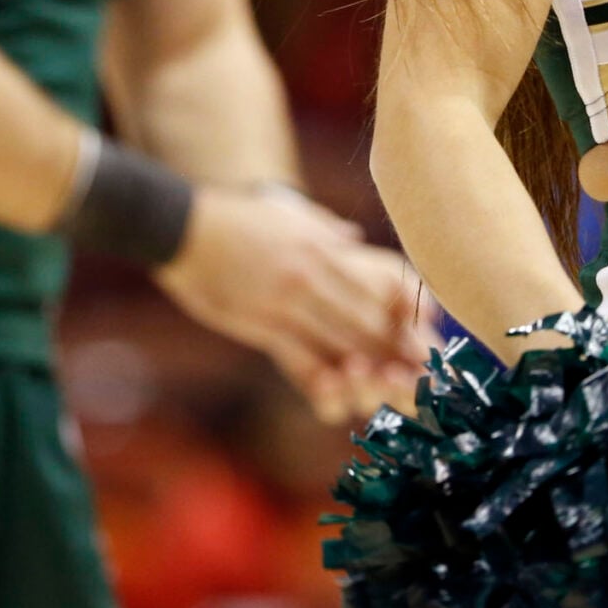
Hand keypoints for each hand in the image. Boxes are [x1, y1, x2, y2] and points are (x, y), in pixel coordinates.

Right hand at [156, 185, 429, 424]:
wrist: (184, 226)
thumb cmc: (239, 218)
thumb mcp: (292, 214)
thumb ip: (326, 228)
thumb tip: (353, 235)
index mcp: (329, 250)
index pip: (383, 285)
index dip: (407, 316)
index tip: (423, 337)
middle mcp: (317, 275)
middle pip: (370, 319)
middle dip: (397, 351)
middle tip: (421, 377)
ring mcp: (290, 300)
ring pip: (341, 341)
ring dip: (368, 368)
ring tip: (391, 390)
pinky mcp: (261, 322)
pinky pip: (298, 357)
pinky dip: (321, 377)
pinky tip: (338, 393)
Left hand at [297, 248, 440, 426]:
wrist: (299, 274)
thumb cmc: (355, 271)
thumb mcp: (387, 276)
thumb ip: (411, 297)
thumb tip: (427, 325)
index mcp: (414, 347)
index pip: (433, 377)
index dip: (431, 381)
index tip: (423, 371)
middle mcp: (389, 370)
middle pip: (405, 400)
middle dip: (401, 390)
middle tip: (391, 374)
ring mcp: (357, 382)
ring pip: (368, 403)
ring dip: (367, 389)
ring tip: (355, 366)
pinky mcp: (323, 388)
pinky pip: (331, 408)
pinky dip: (332, 398)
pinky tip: (328, 378)